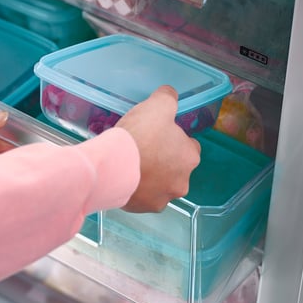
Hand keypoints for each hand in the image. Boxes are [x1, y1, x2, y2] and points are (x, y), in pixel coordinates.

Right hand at [116, 85, 200, 212]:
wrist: (112, 166)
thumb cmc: (139, 136)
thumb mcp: (156, 106)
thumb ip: (167, 98)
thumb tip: (170, 94)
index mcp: (190, 157)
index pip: (188, 147)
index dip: (172, 140)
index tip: (157, 137)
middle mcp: (182, 182)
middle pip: (174, 169)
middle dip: (162, 162)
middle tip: (142, 151)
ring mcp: (163, 198)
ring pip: (159, 186)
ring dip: (150, 178)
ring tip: (131, 166)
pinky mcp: (144, 208)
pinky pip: (143, 198)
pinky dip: (136, 190)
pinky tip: (124, 179)